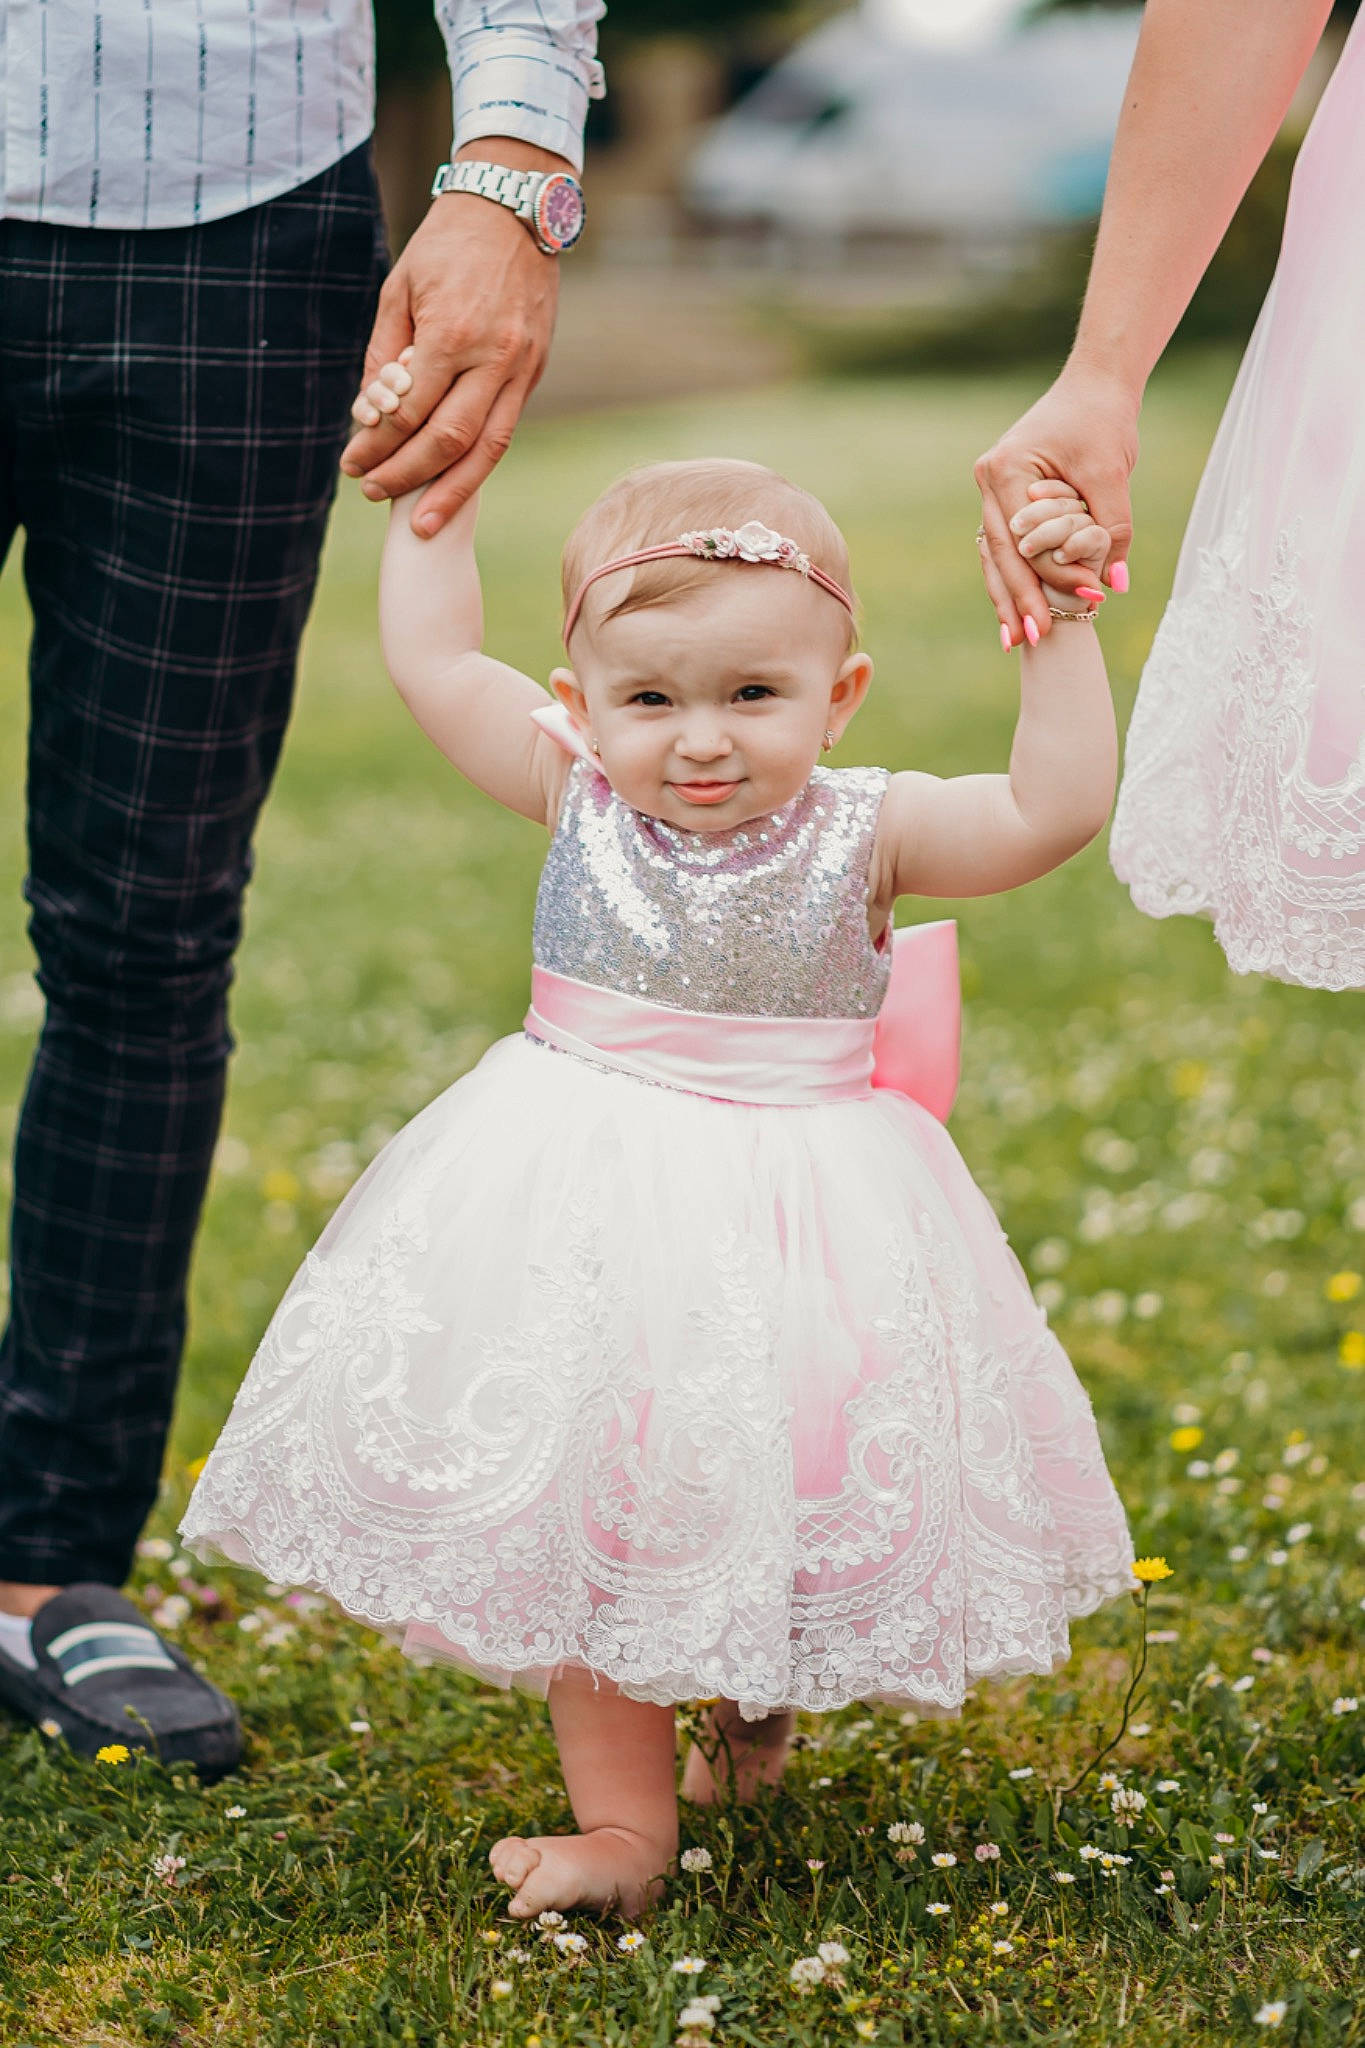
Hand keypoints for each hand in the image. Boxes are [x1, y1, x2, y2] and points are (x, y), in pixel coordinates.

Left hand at [341, 144, 565, 536]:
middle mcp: (492, 359)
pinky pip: (504, 431)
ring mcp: (520, 369)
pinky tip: (454, 485)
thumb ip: (385, 355)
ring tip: (422, 523)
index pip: (408, 411)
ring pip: (486, 450)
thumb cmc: (447, 246)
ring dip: (451, 493)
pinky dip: (477, 465)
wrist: (515, 209)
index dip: (376, 445)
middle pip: (447, 441)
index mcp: (452, 335)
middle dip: (407, 476)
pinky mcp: (535, 372)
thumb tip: (372, 415)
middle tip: (373, 493)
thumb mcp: (399, 290)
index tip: (351, 463)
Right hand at [973, 363, 1139, 641]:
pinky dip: (1015, 578)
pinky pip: (1006, 548)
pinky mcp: (1007, 500)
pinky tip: (1019, 612)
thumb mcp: (1111, 472)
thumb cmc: (1102, 419)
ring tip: (1017, 640)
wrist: (1095, 385)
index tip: (1085, 601)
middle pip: (999, 554)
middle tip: (1032, 640)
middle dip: (1016, 600)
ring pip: (995, 556)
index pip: (1025, 538)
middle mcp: (990, 482)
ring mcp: (993, 492)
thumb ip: (1113, 528)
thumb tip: (1115, 585)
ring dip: (1008, 598)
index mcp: (1006, 470)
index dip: (1053, 574)